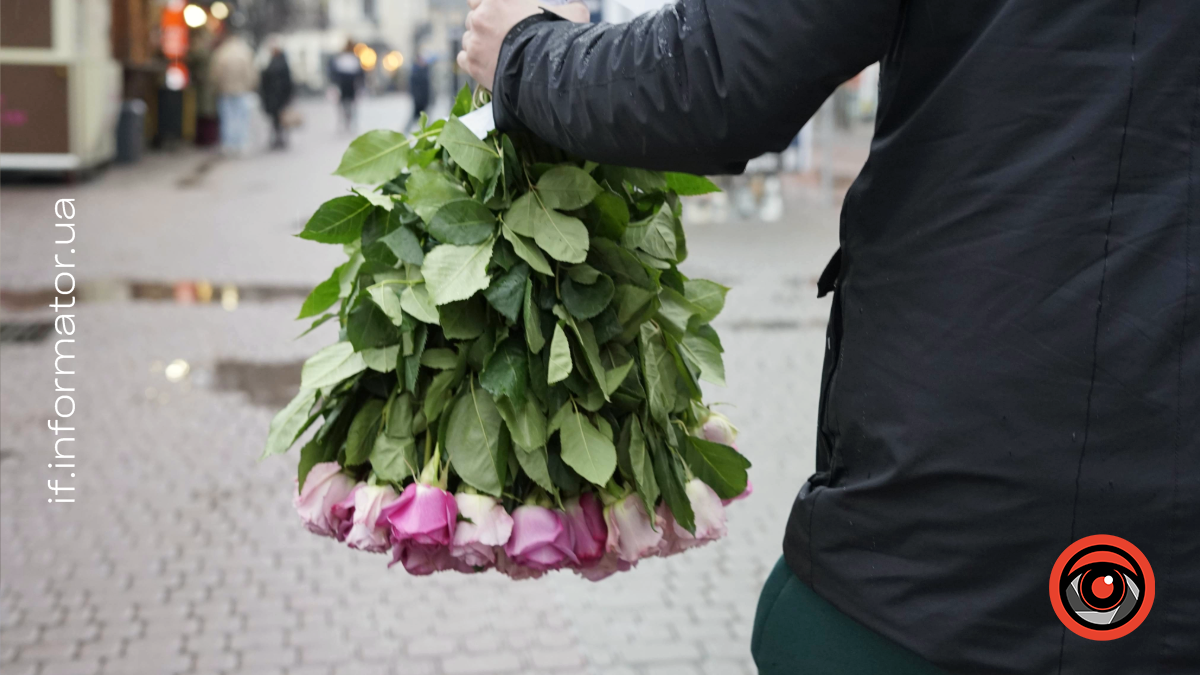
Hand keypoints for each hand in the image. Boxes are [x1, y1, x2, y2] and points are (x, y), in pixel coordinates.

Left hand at [458, 0, 589, 89]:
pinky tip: (487, 66)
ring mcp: (474, 41)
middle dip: (484, 26)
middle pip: (473, 18)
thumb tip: (578, 8)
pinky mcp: (472, 63)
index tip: (495, 14)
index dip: (486, 6)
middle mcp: (481, 17)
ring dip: (478, 45)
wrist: (547, 70)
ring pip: (468, 39)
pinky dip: (472, 62)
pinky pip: (463, 59)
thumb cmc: (558, 38)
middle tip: (500, 37)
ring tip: (496, 55)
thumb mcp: (572, 14)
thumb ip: (570, 8)